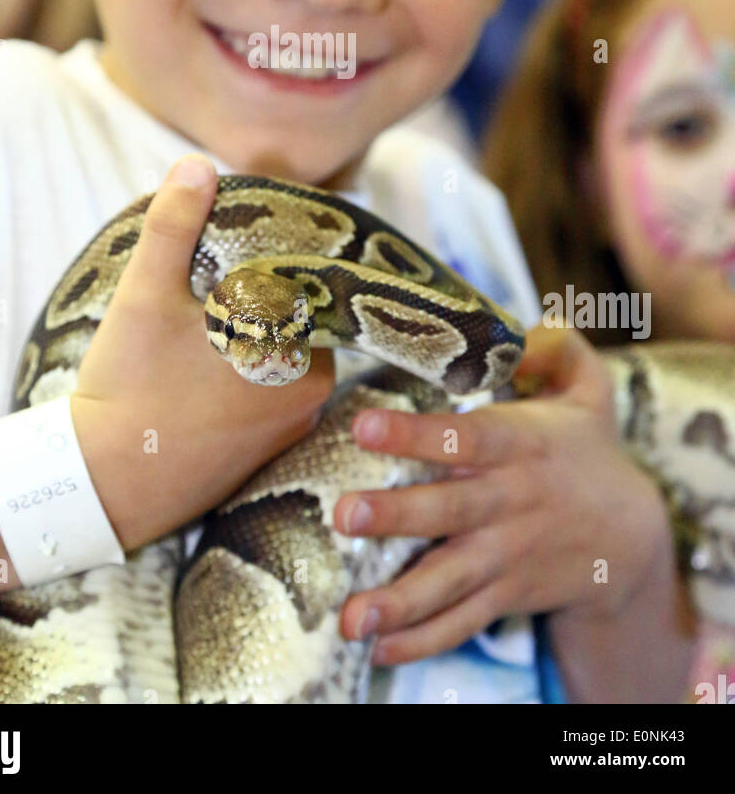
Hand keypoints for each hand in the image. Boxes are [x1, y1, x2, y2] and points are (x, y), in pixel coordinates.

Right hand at [70, 155, 334, 550]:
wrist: (102, 487)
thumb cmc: (130, 388)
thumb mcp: (146, 296)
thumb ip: (174, 226)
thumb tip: (197, 165)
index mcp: (299, 352)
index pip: (302, 284)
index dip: (269, 259)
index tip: (233, 247)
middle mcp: (310, 394)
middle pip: (290, 320)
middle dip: (255, 298)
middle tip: (208, 280)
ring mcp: (289, 428)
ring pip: (275, 356)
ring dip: (246, 336)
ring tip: (200, 318)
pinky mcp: (262, 453)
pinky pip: (262, 395)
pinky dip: (237, 375)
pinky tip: (198, 366)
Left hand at [333, 322, 668, 663]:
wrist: (632, 536)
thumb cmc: (586, 448)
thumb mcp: (587, 387)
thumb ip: (556, 347)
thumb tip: (523, 327)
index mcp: (519, 445)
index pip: (466, 437)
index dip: (417, 432)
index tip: (365, 424)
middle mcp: (508, 502)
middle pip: (447, 510)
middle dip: (395, 514)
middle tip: (345, 514)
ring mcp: (505, 554)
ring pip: (448, 580)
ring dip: (398, 600)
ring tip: (351, 615)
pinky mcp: (505, 594)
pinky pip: (460, 622)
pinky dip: (421, 640)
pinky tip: (378, 649)